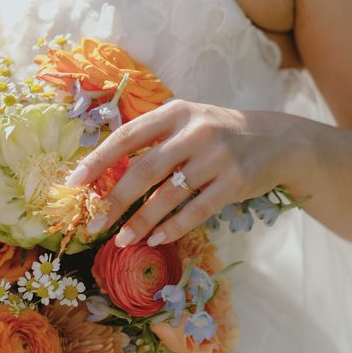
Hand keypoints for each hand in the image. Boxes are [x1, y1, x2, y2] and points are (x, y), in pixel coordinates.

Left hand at [65, 100, 305, 246]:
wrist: (278, 140)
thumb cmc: (219, 133)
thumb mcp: (187, 122)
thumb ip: (153, 139)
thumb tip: (105, 172)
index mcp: (175, 112)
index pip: (127, 136)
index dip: (98, 161)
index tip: (74, 184)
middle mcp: (195, 131)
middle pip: (144, 169)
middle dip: (115, 201)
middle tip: (94, 225)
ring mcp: (217, 157)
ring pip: (168, 195)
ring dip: (141, 222)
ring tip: (122, 239)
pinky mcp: (235, 182)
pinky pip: (196, 210)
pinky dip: (173, 228)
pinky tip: (156, 240)